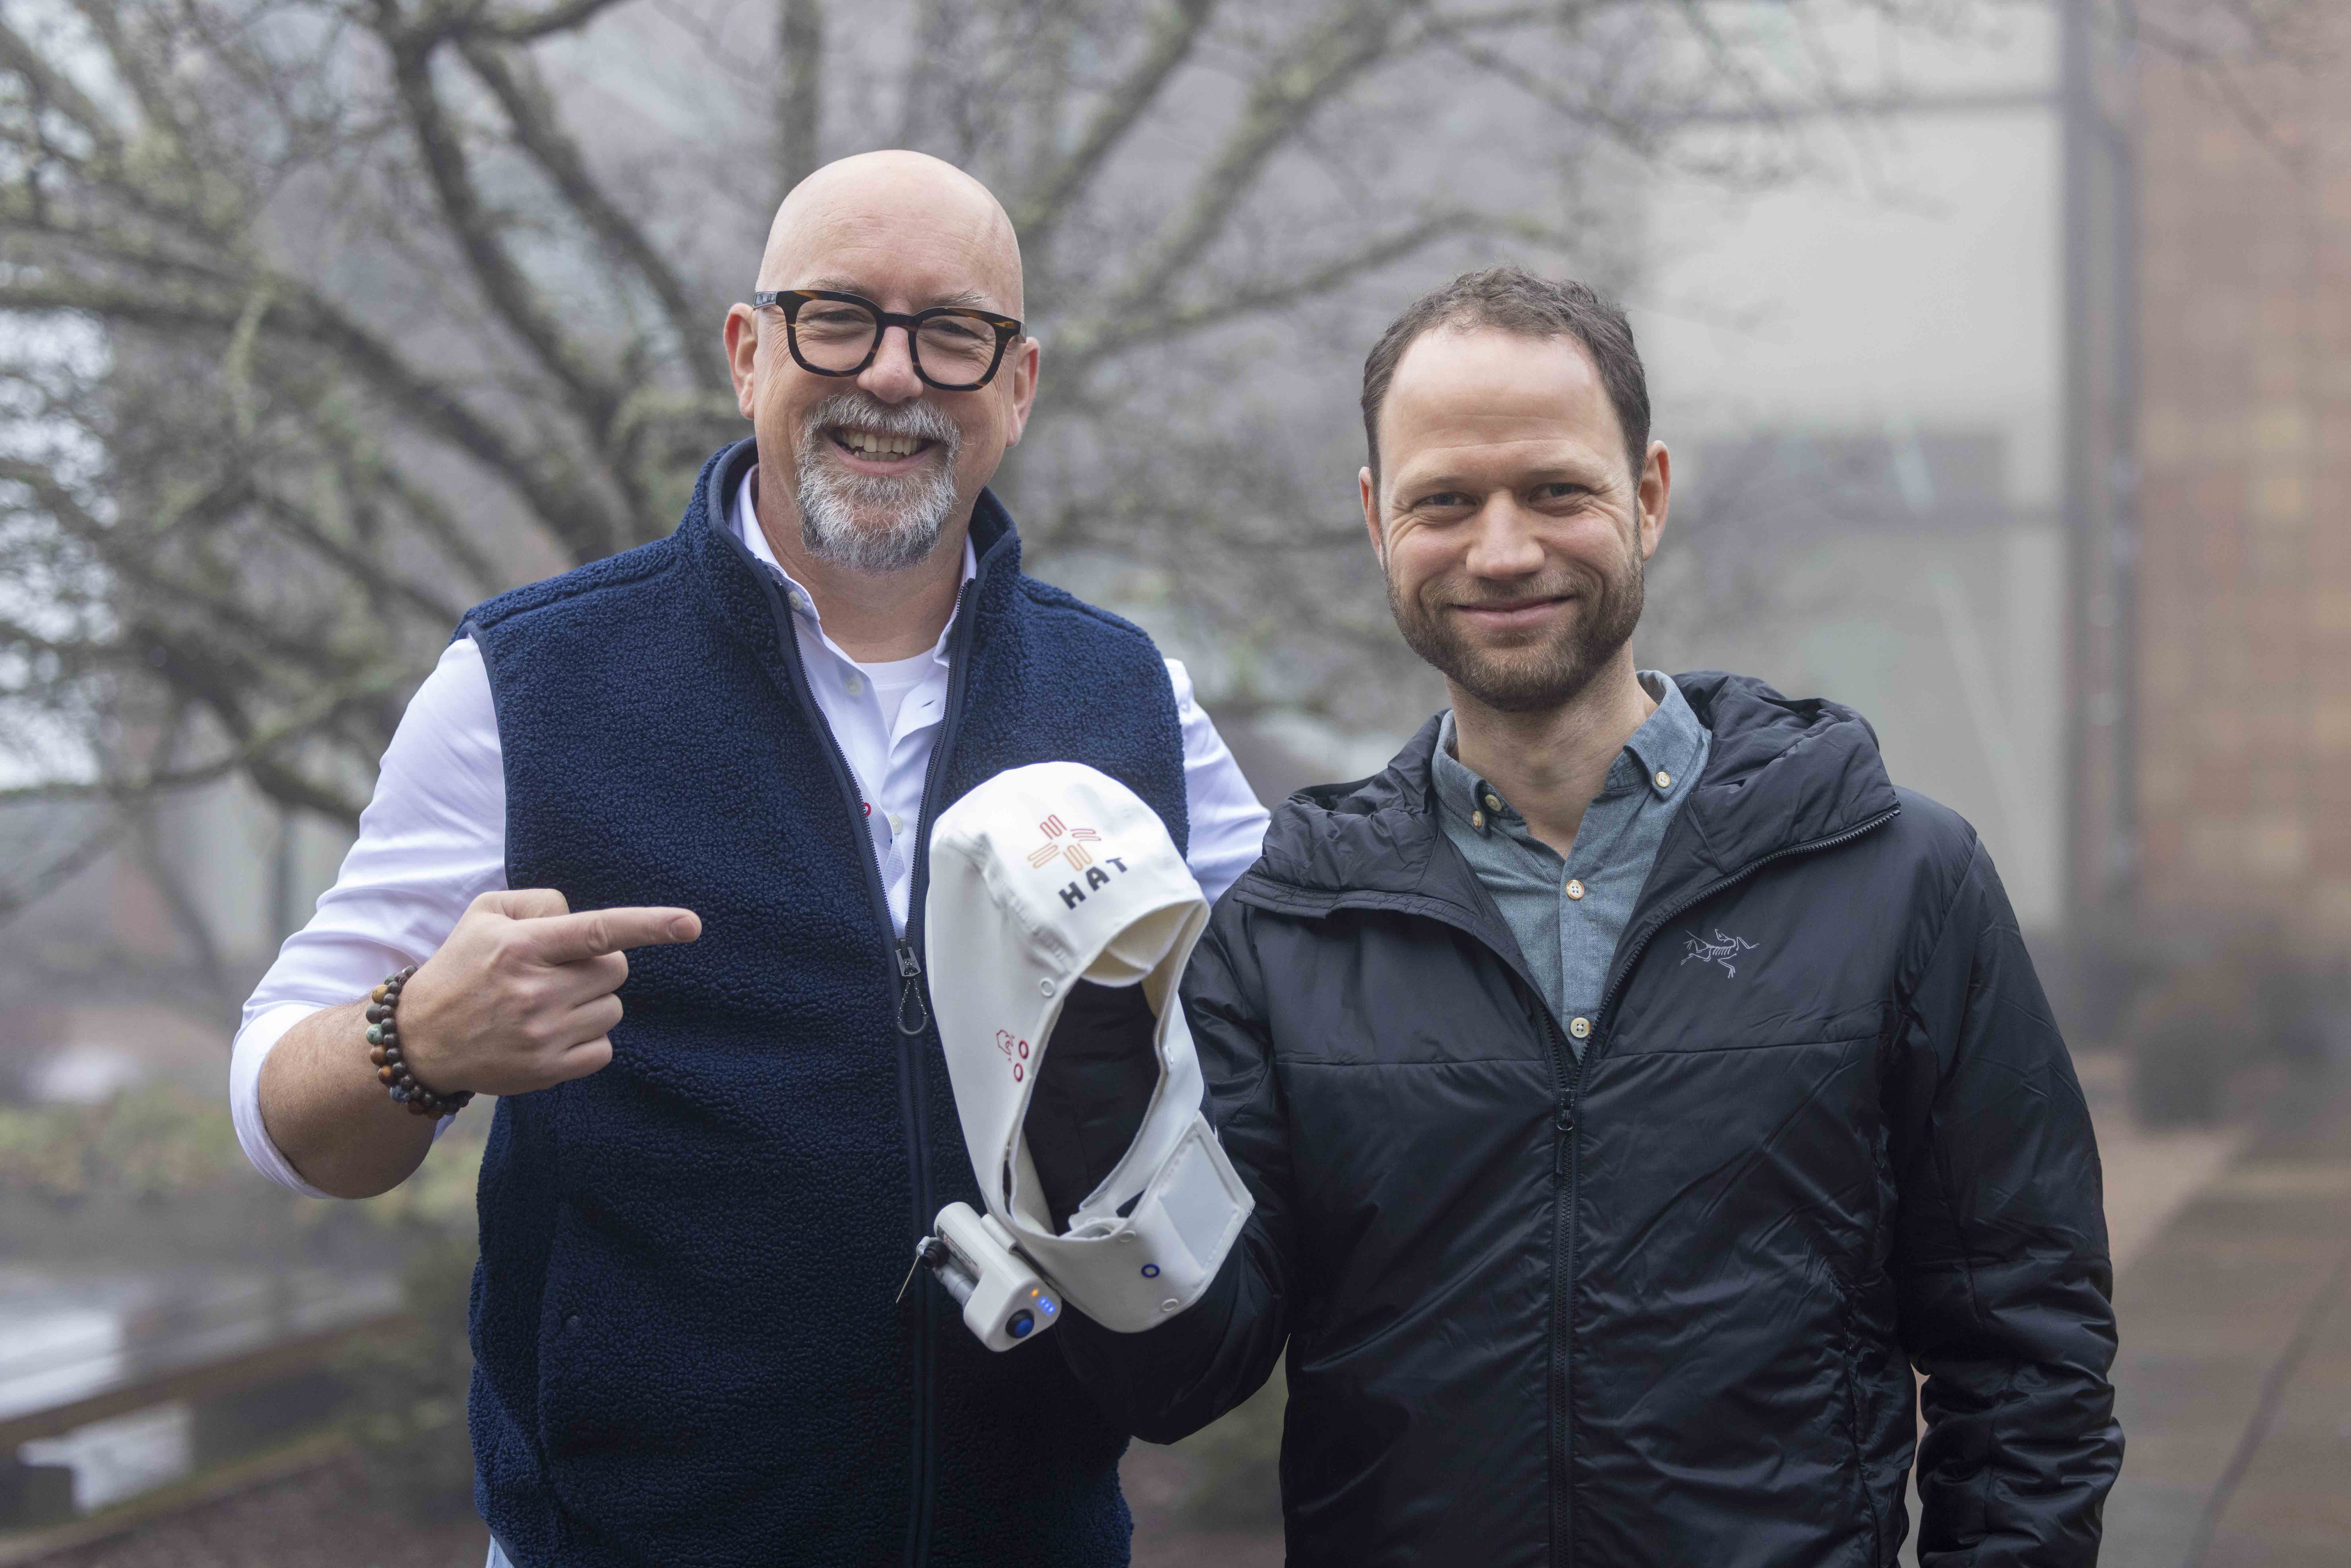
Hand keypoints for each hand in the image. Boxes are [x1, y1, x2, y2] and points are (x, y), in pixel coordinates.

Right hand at [394, 889, 700, 1096]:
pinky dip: (587, 1039)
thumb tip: (581, 915)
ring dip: (591, 1003)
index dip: (650, 925)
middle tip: (559, 972)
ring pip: (612, 1008)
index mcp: (522, 946)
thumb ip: (540, 903)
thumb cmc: (463, 967)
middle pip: (615, 970)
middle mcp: (535, 990)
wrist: (420, 1039)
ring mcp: (542, 1034)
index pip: (599, 930)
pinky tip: (551, 1033)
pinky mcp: (547, 1070)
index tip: (692, 923)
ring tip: (547, 1004)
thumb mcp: (486, 915)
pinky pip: (603, 1048)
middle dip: (598, 966)